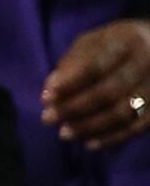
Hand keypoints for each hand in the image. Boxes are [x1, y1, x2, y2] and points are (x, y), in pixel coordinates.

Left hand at [39, 19, 149, 146]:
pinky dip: (114, 138)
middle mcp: (146, 63)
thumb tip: (50, 89)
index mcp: (126, 41)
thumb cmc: (116, 44)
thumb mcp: (93, 41)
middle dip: (74, 108)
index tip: (45, 97)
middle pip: (108, 92)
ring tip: (64, 134)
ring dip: (91, 127)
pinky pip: (138, 126)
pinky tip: (91, 144)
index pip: (95, 66)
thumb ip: (72, 62)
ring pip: (124, 113)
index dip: (69, 84)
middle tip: (48, 119)